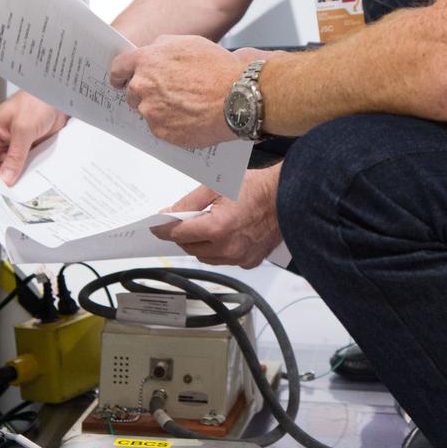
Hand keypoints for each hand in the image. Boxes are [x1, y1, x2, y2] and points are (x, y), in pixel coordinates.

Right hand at [0, 91, 68, 185]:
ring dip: (14, 176)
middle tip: (6, 190)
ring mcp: (13, 145)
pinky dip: (26, 172)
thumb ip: (15, 155)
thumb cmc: (36, 100)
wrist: (59, 98)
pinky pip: (23, 165)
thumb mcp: (24, 129)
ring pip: (9, 168)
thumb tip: (6, 176)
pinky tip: (29, 178)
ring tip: (18, 186)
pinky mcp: (27, 149)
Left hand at [109, 35, 242, 147]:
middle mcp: (143, 86)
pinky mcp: (161, 132)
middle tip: (169, 93)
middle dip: (146, 93)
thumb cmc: (218, 70)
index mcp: (147, 61)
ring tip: (186, 105)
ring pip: (147, 111)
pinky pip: (160, 128)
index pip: (118, 68)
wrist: (237, 98)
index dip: (119, 75)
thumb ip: (163, 45)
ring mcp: (151, 111)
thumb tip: (153, 50)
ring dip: (159, 109)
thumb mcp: (189, 42)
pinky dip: (171, 124)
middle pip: (132, 93)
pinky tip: (189, 117)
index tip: (120, 80)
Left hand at [152, 167, 281, 267]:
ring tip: (206, 226)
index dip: (164, 229)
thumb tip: (170, 214)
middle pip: (190, 247)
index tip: (156, 226)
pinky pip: (225, 260)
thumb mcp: (217, 186)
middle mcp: (228, 248)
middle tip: (183, 221)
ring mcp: (240, 258)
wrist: (290, 197)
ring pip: (206, 257)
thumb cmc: (258, 188)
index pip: (179, 234)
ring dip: (200, 244)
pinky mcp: (250, 262)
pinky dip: (219, 250)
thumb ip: (190, 202)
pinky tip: (225, 235)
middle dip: (183, 235)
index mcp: (218, 228)